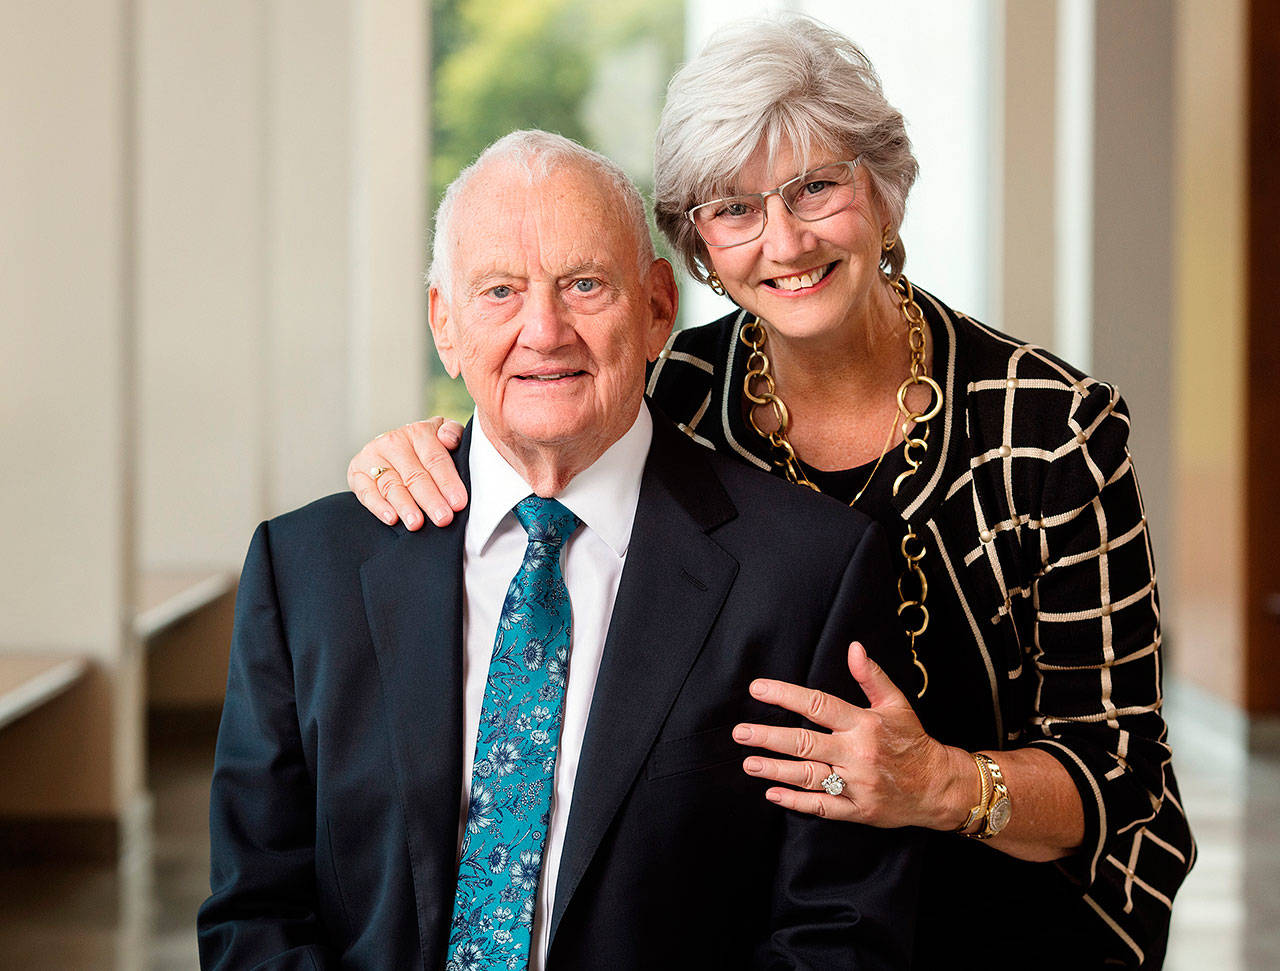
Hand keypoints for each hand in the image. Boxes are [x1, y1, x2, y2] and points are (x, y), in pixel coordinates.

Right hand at [346, 418, 467, 528]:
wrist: (393, 450)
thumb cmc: (426, 448)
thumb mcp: (443, 433)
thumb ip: (453, 432)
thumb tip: (449, 440)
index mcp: (418, 432)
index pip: (435, 459)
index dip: (448, 482)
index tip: (458, 503)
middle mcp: (394, 442)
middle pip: (414, 475)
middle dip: (430, 499)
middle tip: (443, 518)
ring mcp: (373, 456)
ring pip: (391, 485)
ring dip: (405, 506)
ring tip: (417, 524)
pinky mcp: (356, 472)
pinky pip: (366, 492)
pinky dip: (378, 507)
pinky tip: (391, 519)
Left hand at [733, 642, 971, 829]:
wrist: (939, 787)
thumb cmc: (912, 741)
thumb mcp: (896, 704)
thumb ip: (871, 676)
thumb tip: (854, 647)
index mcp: (864, 724)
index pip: (818, 705)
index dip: (785, 695)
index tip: (757, 689)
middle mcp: (857, 754)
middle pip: (805, 743)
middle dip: (769, 737)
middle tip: (740, 733)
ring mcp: (857, 784)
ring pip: (809, 776)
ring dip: (776, 770)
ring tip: (749, 763)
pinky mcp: (858, 810)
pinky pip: (823, 807)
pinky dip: (796, 802)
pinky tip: (773, 794)